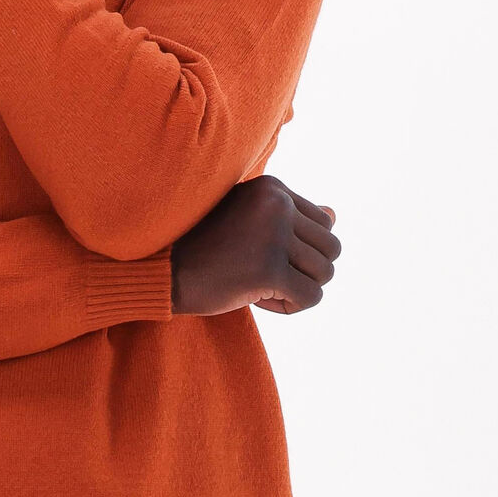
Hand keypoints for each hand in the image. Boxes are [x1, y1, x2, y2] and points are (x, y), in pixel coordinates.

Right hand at [170, 178, 339, 317]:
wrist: (162, 270)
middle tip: (269, 280)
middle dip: (306, 271)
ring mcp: (274, 235)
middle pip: (331, 248)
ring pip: (326, 273)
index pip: (324, 224)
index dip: (300, 251)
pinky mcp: (270, 270)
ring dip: (298, 289)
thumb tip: (335, 215)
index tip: (266, 259)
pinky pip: (311, 297)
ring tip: (263, 289)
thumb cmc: (203, 248)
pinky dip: (290, 307)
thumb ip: (290, 216)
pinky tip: (258, 301)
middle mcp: (277, 205)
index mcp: (273, 189)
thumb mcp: (248, 221)